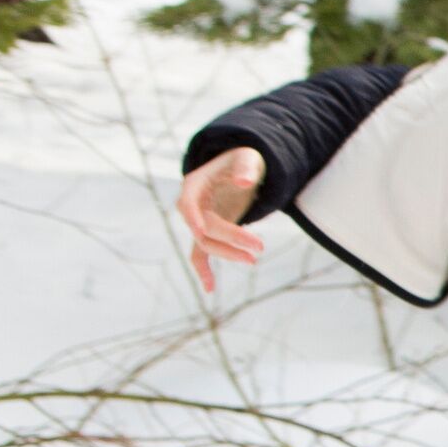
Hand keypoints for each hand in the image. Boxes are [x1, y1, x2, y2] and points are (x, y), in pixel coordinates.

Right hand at [178, 147, 266, 296]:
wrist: (239, 168)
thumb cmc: (242, 161)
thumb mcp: (247, 157)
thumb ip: (245, 168)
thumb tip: (244, 181)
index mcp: (195, 184)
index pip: (188, 203)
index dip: (192, 217)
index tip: (202, 231)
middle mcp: (191, 204)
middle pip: (204, 227)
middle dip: (230, 238)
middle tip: (259, 246)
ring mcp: (198, 220)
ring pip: (204, 243)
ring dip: (226, 254)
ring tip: (253, 261)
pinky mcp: (207, 232)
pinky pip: (200, 254)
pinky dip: (203, 270)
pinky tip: (210, 289)